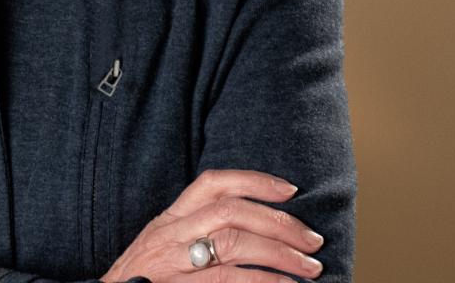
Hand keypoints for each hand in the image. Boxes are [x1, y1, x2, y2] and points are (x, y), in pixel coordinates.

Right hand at [100, 170, 324, 282]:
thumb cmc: (142, 282)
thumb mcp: (163, 249)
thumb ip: (195, 234)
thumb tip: (251, 230)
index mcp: (168, 220)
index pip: (213, 184)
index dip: (254, 181)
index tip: (289, 189)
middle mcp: (170, 235)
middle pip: (231, 211)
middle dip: (279, 222)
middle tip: (312, 239)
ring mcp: (173, 262)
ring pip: (234, 242)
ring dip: (280, 253)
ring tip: (311, 268)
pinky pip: (229, 280)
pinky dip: (264, 282)